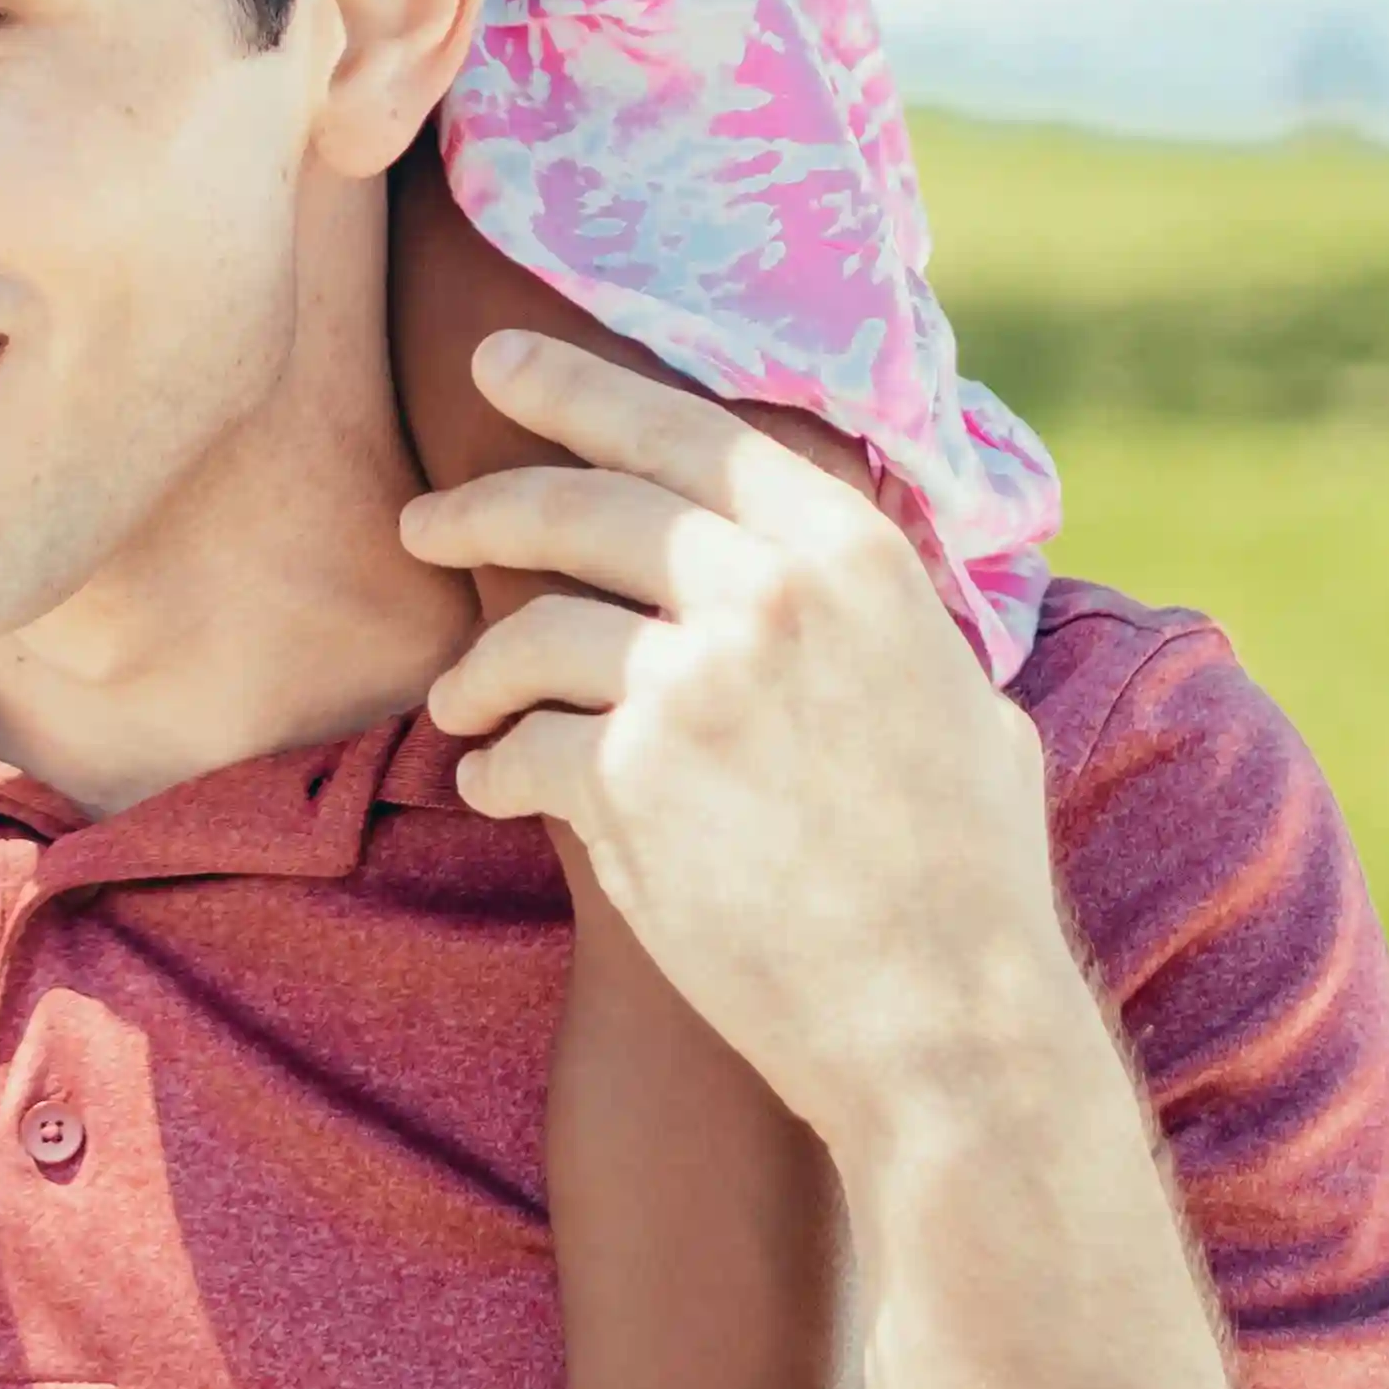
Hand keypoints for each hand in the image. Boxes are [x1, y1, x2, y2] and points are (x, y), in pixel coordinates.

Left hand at [405, 335, 1075, 1167]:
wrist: (945, 1026)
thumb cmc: (967, 880)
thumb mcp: (958, 701)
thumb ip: (878, 627)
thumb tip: (844, 587)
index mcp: (850, 554)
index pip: (683, 430)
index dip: (577, 387)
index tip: (499, 362)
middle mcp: (766, 593)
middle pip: (576, 508)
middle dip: (479, 508)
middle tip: (421, 521)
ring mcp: (690, 683)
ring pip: (531, 632)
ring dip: (477, 670)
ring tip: (460, 703)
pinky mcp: (627, 781)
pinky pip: (522, 748)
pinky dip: (494, 767)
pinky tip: (492, 786)